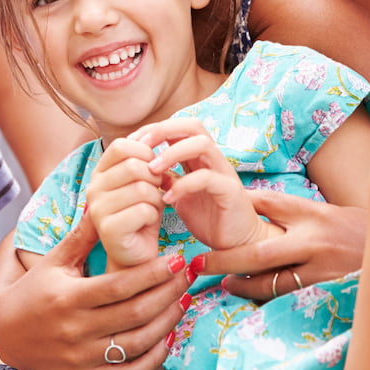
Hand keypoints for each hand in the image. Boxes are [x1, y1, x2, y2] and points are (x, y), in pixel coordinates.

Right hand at [0, 213, 187, 369]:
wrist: (4, 333)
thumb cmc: (33, 288)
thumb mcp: (55, 260)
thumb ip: (83, 235)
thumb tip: (106, 202)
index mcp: (68, 298)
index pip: (120, 286)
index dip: (153, 273)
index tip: (177, 259)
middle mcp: (76, 330)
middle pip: (134, 314)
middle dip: (168, 293)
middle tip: (190, 275)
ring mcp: (82, 358)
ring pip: (136, 344)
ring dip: (167, 322)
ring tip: (185, 300)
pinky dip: (153, 358)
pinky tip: (169, 336)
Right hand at [87, 137, 165, 269]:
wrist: (136, 255)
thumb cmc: (142, 215)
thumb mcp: (143, 181)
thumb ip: (144, 159)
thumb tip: (156, 133)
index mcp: (100, 172)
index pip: (122, 146)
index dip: (146, 152)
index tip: (155, 167)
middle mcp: (93, 188)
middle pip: (134, 165)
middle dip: (155, 178)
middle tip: (157, 191)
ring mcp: (97, 209)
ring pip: (142, 188)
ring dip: (157, 199)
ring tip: (152, 209)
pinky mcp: (108, 229)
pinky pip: (144, 210)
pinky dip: (154, 215)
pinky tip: (148, 224)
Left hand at [135, 118, 272, 250]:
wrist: (238, 244)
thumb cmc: (210, 218)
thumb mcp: (181, 195)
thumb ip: (167, 179)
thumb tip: (142, 167)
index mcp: (200, 158)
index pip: (179, 128)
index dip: (154, 129)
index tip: (132, 143)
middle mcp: (214, 160)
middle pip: (193, 125)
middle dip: (164, 130)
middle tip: (141, 146)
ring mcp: (224, 173)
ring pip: (202, 144)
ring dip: (173, 153)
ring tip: (152, 170)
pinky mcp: (230, 192)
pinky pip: (207, 178)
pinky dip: (184, 185)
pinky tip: (167, 199)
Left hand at [190, 190, 365, 301]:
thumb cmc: (350, 228)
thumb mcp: (320, 211)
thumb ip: (284, 210)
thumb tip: (242, 204)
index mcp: (311, 212)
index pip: (266, 204)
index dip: (235, 207)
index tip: (207, 214)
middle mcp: (314, 240)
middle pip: (260, 251)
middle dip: (225, 258)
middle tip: (198, 262)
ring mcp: (320, 269)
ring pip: (272, 281)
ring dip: (242, 284)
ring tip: (221, 282)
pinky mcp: (326, 290)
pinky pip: (289, 296)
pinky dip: (265, 297)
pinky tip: (247, 295)